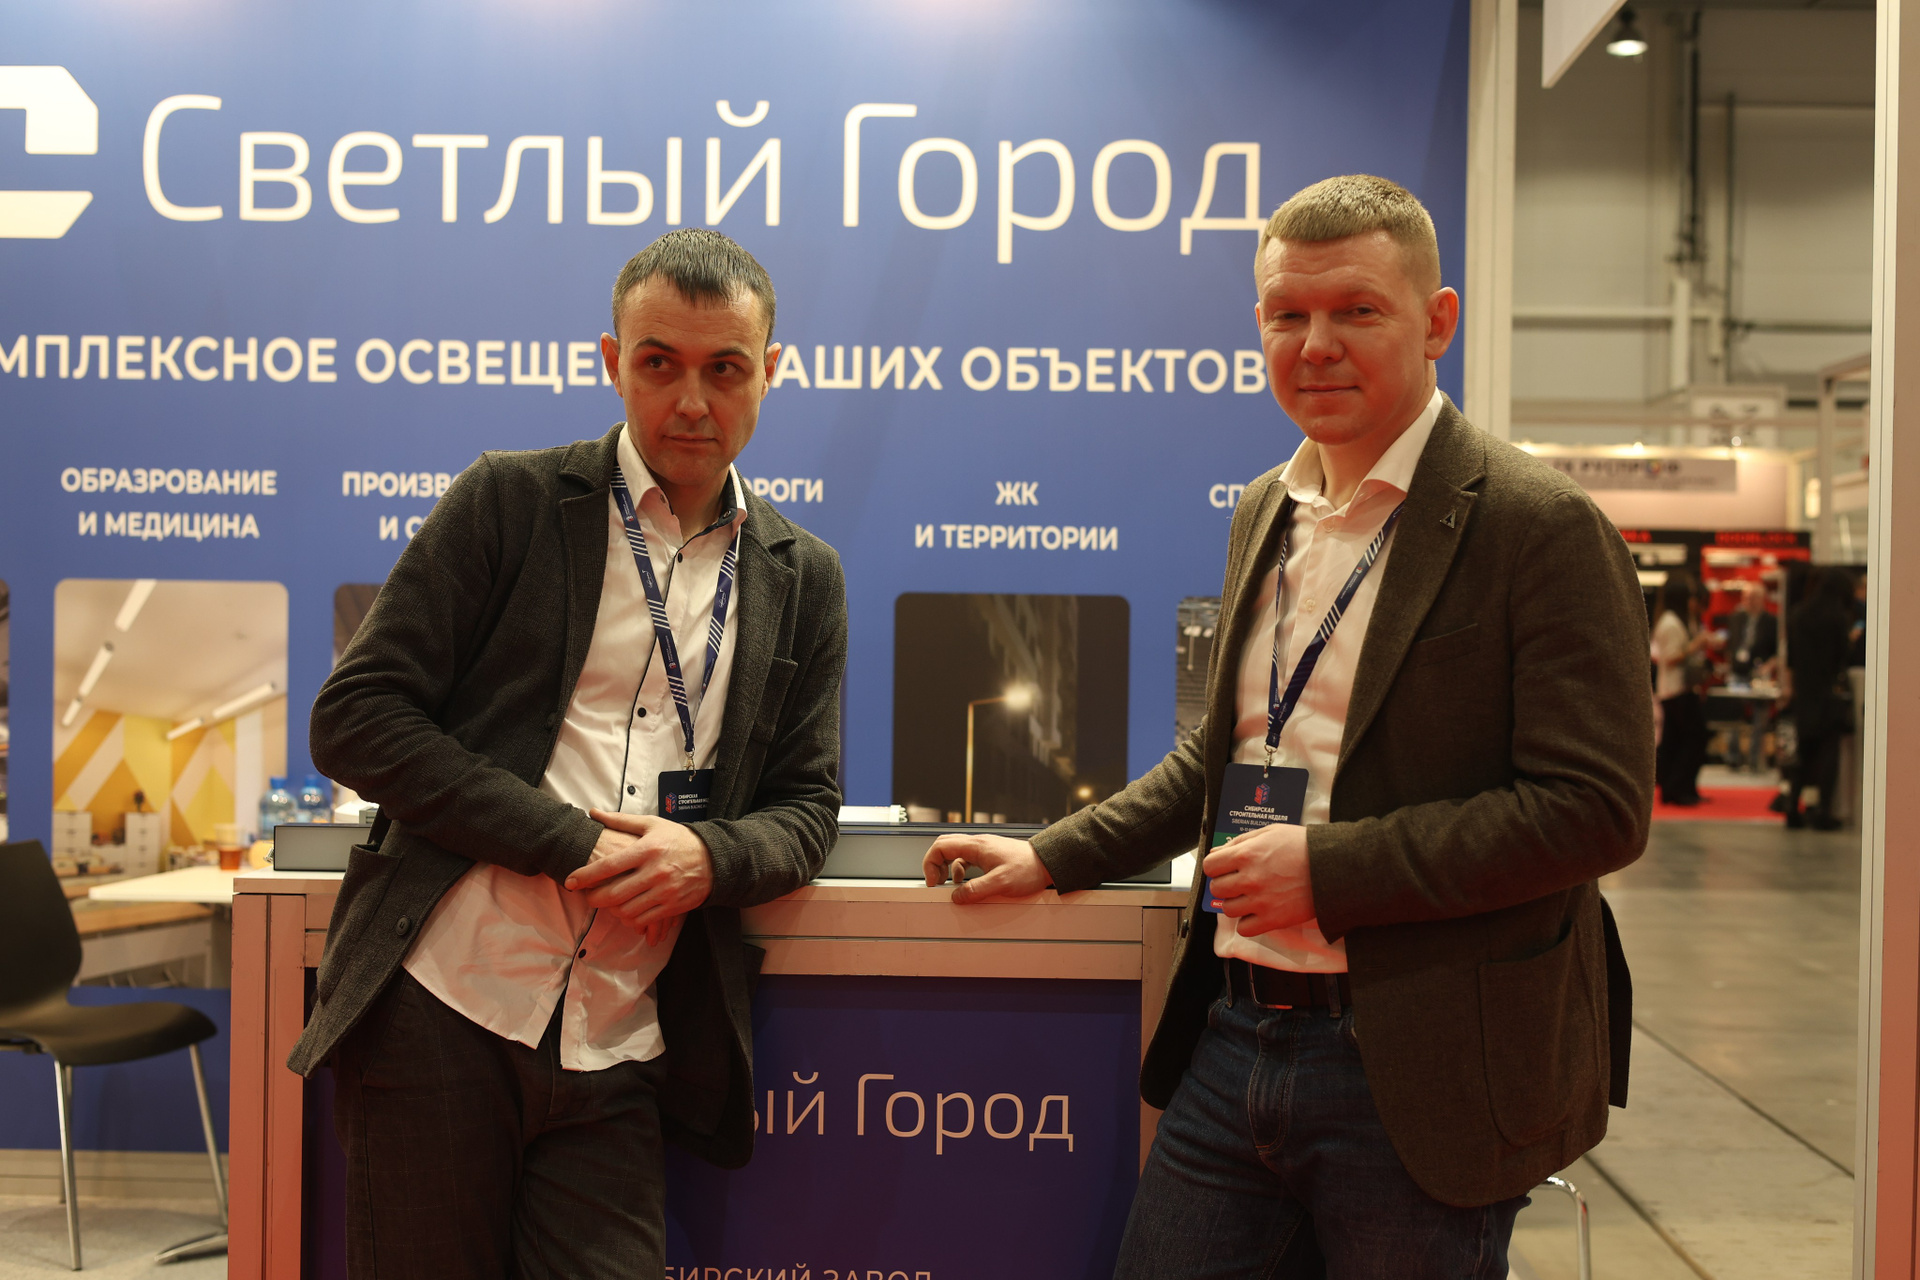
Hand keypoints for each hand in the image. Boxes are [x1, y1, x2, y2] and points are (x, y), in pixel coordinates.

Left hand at [565, 810, 713, 945]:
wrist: (714, 859)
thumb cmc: (679, 839)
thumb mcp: (652, 824)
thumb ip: (621, 821)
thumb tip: (593, 813)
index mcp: (647, 849)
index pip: (609, 866)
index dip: (585, 876)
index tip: (570, 881)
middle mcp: (654, 871)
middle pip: (614, 893)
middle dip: (594, 898)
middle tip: (588, 897)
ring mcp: (664, 891)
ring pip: (626, 909)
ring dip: (611, 910)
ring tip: (607, 904)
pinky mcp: (672, 906)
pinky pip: (643, 919)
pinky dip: (629, 919)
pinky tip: (625, 912)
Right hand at [922, 833, 1052, 903]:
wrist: (1047, 863)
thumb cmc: (1028, 868)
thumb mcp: (1000, 883)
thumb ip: (976, 890)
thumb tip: (956, 897)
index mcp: (976, 846)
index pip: (940, 846)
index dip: (930, 863)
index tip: (933, 882)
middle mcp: (977, 844)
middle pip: (944, 846)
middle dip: (934, 864)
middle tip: (936, 882)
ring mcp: (983, 848)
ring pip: (954, 853)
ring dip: (947, 868)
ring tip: (950, 886)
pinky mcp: (989, 855)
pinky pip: (966, 859)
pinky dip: (960, 870)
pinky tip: (966, 883)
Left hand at [1201, 822, 1315, 937]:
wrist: (1333, 866)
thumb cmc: (1303, 846)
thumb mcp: (1270, 832)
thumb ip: (1240, 842)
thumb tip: (1216, 853)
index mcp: (1246, 854)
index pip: (1210, 866)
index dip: (1217, 866)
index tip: (1225, 868)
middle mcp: (1250, 879)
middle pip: (1217, 889)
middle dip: (1225, 884)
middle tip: (1240, 882)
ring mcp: (1261, 901)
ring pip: (1228, 910)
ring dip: (1236, 904)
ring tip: (1251, 897)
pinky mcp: (1273, 919)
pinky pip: (1244, 929)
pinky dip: (1248, 923)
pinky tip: (1259, 912)